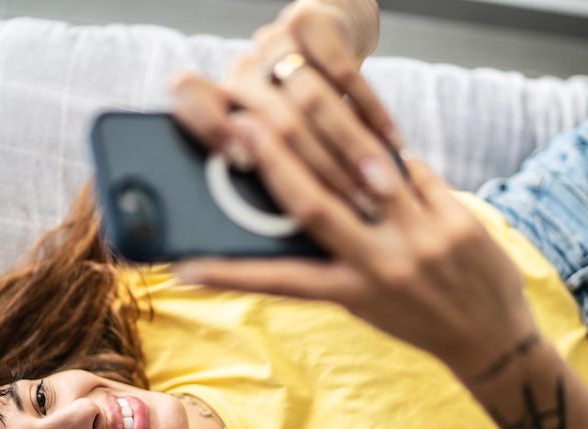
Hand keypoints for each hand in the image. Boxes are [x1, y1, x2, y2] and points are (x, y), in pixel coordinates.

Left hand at [168, 0, 403, 214]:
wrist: (323, 33)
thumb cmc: (296, 117)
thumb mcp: (270, 141)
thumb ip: (262, 181)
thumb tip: (271, 245)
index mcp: (216, 101)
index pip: (194, 102)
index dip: (211, 129)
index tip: (239, 164)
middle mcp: (238, 71)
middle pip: (269, 119)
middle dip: (316, 173)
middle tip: (349, 214)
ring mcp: (271, 42)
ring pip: (308, 100)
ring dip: (347, 149)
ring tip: (376, 191)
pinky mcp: (307, 20)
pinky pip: (342, 71)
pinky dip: (370, 112)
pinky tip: (393, 143)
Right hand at [173, 111, 539, 378]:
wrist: (493, 339)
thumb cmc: (418, 319)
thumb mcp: (368, 303)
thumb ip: (337, 260)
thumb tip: (302, 208)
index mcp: (353, 293)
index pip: (280, 281)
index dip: (229, 275)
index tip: (185, 266)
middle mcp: (383, 266)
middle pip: (317, 204)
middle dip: (277, 160)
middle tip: (245, 125)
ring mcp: (422, 239)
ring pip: (368, 171)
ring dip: (334, 129)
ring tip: (304, 97)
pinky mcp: (457, 219)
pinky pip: (415, 170)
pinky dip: (393, 153)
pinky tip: (378, 135)